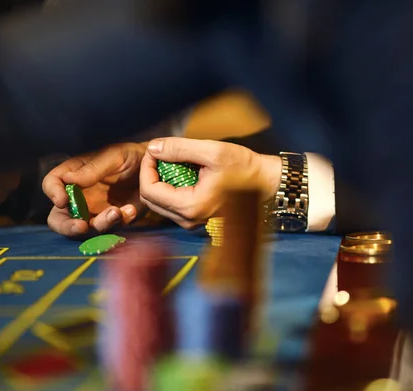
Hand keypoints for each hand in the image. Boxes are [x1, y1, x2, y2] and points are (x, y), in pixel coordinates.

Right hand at [42, 143, 145, 236]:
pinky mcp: (113, 220)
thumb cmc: (130, 156)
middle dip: (67, 226)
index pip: (51, 184)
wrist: (154, 168)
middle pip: (59, 218)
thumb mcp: (114, 156)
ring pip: (86, 229)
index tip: (63, 201)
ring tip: (117, 212)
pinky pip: (111, 229)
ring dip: (100, 224)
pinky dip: (120, 222)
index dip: (52, 193)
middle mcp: (80, 196)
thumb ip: (92, 169)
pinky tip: (131, 210)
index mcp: (73, 175)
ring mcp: (95, 211)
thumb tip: (68, 180)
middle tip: (82, 226)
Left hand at [139, 137, 280, 228]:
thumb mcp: (212, 152)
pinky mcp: (196, 218)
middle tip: (160, 153)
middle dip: (151, 174)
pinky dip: (170, 187)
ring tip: (171, 160)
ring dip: (160, 180)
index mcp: (191, 207)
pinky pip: (172, 204)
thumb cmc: (244, 168)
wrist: (265, 183)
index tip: (155, 150)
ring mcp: (192, 221)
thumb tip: (153, 147)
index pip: (149, 191)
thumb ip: (179, 149)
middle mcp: (188, 220)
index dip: (146, 168)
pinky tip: (181, 171)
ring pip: (159, 203)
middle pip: (151, 199)